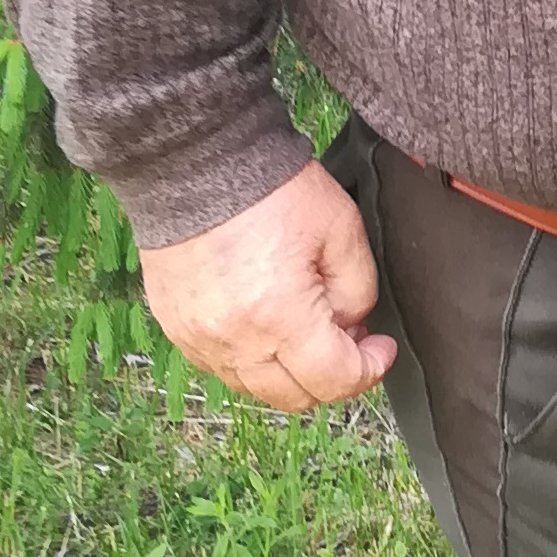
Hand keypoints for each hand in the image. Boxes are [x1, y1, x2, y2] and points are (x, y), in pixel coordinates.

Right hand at [138, 159, 397, 411]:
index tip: (380, 348)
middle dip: (331, 374)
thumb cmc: (271, 188)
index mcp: (280, 317)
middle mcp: (234, 341)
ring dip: (289, 369)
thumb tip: (351, 327)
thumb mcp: (342, 230)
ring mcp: (199, 339)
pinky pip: (222, 366)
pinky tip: (264, 319)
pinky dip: (250, 356)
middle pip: (295, 397)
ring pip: (257, 387)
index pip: (335, 381)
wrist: (197, 159)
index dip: (369, 369)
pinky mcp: (176, 329)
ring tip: (304, 323)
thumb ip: (358, 290)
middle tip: (346, 334)